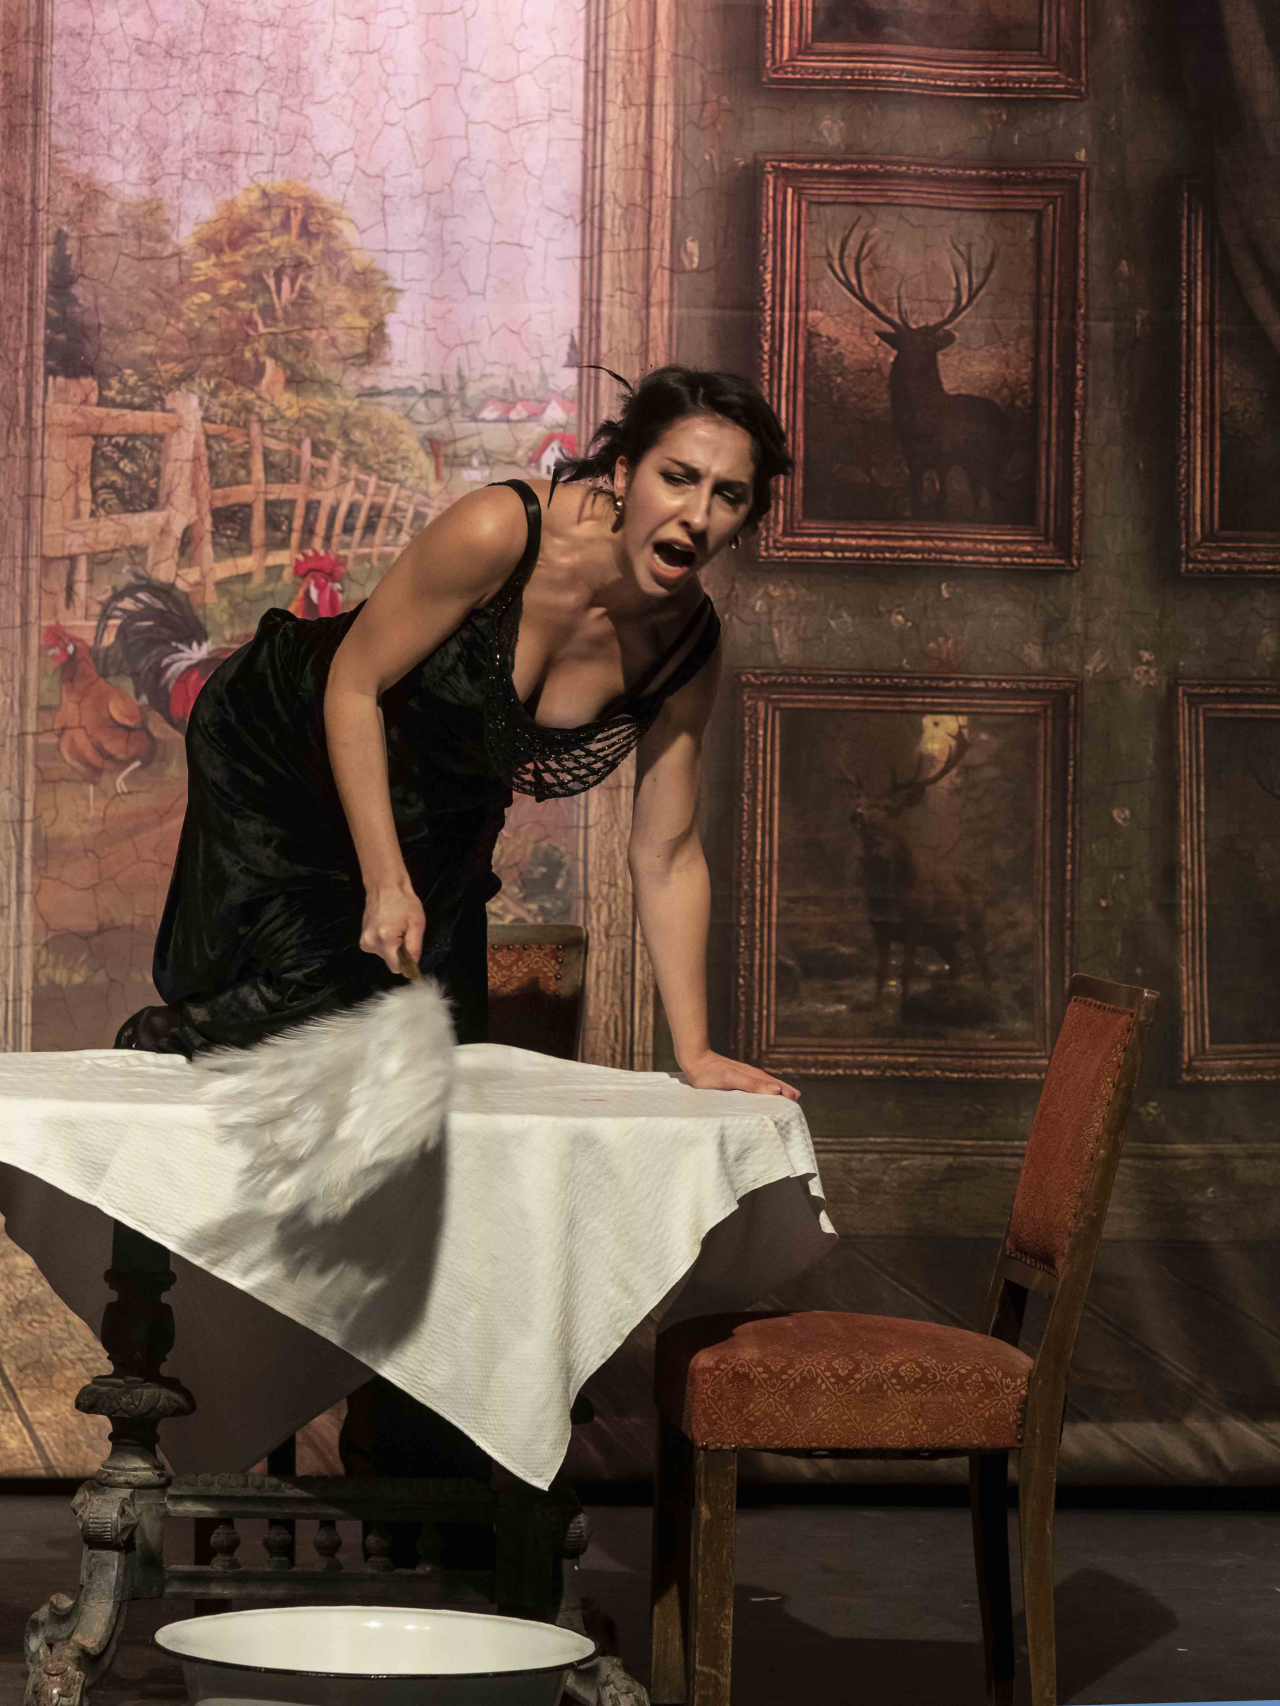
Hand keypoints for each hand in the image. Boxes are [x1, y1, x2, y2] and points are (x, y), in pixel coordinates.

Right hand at [360, 879, 425, 973]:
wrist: (385, 887)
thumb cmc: (404, 902)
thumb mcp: (416, 924)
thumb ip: (414, 948)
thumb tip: (412, 967)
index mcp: (385, 940)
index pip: (396, 968)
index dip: (407, 963)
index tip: (411, 951)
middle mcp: (371, 943)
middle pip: (390, 961)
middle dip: (400, 952)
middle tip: (404, 933)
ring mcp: (364, 941)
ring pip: (385, 956)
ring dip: (392, 947)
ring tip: (395, 929)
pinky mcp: (362, 939)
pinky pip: (378, 949)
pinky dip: (385, 943)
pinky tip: (387, 929)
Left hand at [678, 1048, 799, 1100]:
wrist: (694, 1058)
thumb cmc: (710, 1072)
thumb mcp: (732, 1079)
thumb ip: (753, 1084)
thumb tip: (778, 1090)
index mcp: (756, 1077)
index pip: (780, 1089)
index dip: (789, 1098)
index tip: (797, 1111)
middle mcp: (754, 1076)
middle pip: (777, 1087)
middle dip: (787, 1097)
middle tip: (796, 1112)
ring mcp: (747, 1076)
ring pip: (768, 1087)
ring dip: (778, 1096)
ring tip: (785, 1108)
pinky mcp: (738, 1079)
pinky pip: (757, 1088)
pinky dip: (766, 1095)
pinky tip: (763, 1100)